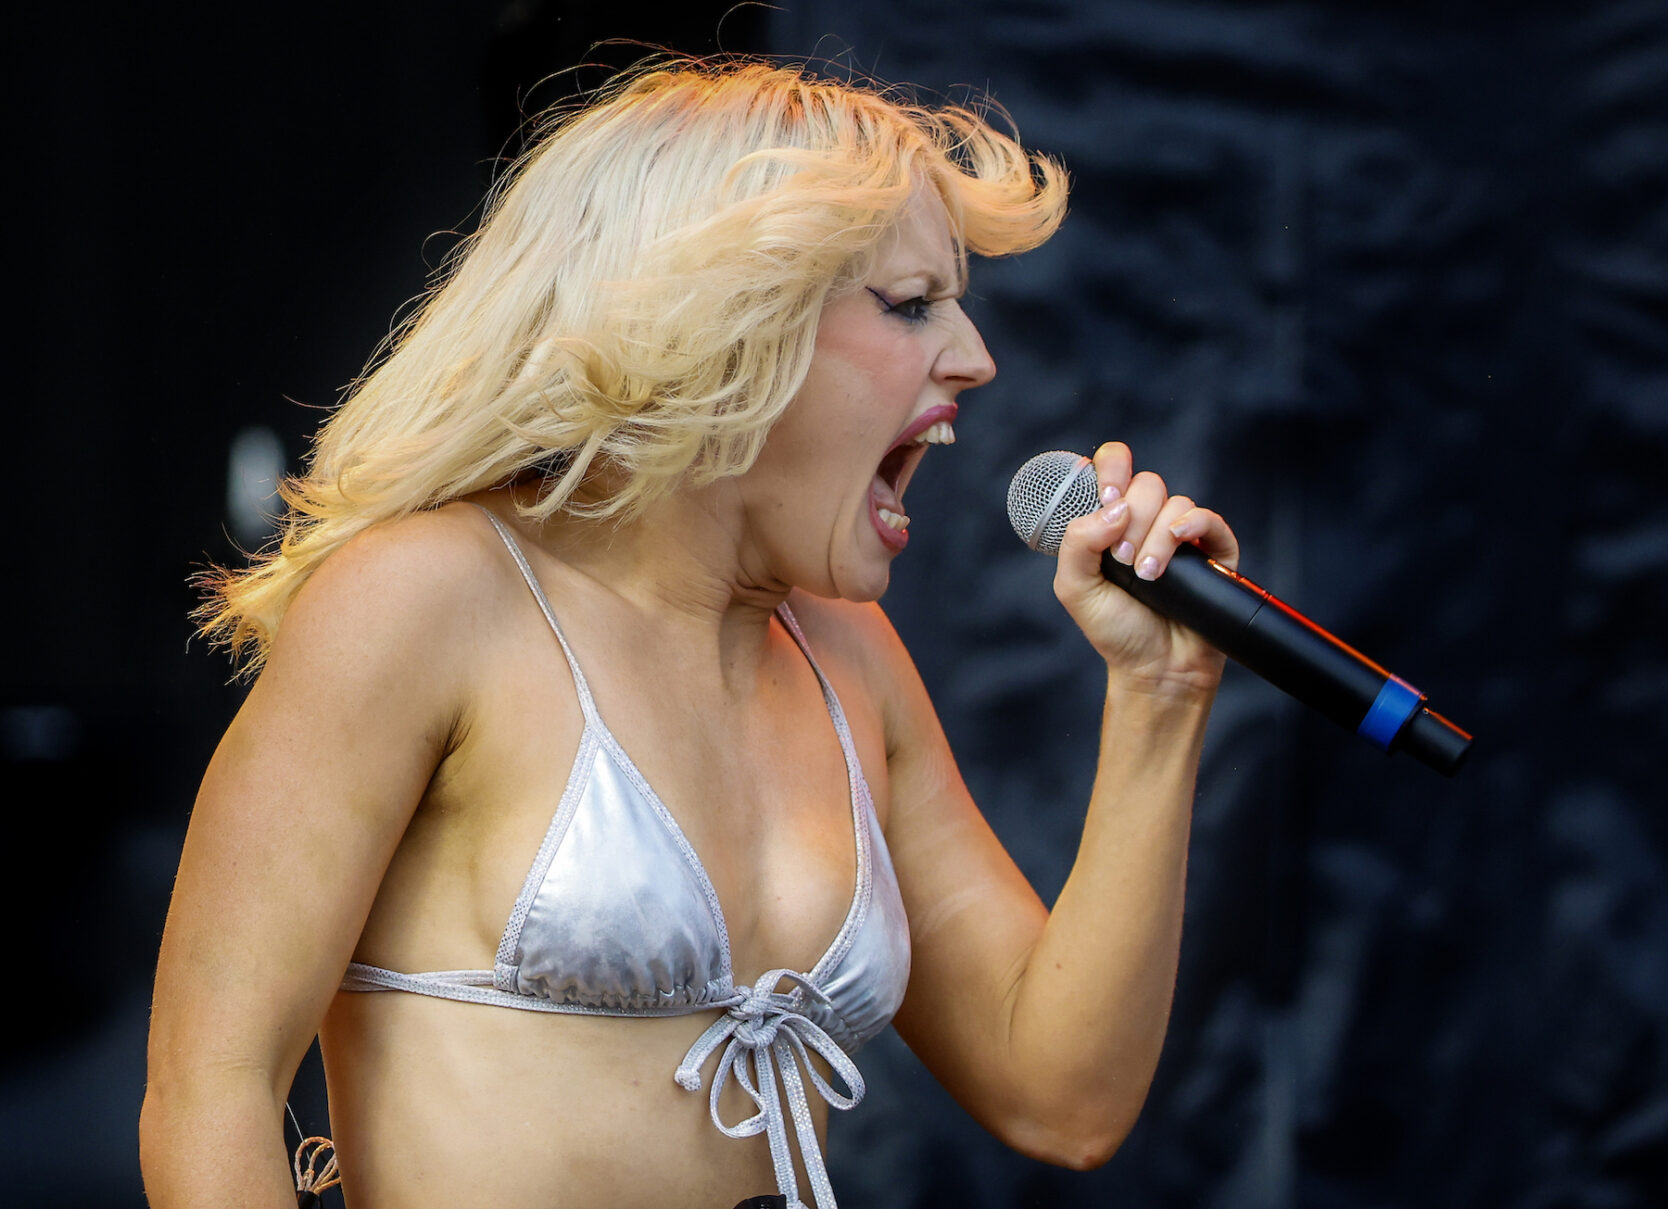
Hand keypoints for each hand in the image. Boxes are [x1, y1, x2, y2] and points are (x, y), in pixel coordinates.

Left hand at [1052, 442, 1239, 693]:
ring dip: (1155, 538)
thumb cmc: (1115, 629)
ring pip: (1174, 503)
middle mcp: (1147, 521)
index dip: (1110, 468)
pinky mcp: (1214, 550)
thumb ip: (1078, 543)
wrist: (1156, 669)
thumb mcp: (1076, 588)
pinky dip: (1191, 524)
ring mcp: (1182, 534)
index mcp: (1112, 521)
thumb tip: (1115, 508)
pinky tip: (1178, 544)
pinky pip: (1207, 518)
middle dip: (1131, 520)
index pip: (1113, 468)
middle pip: (1145, 484)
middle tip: (1123, 561)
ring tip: (1147, 577)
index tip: (1107, 498)